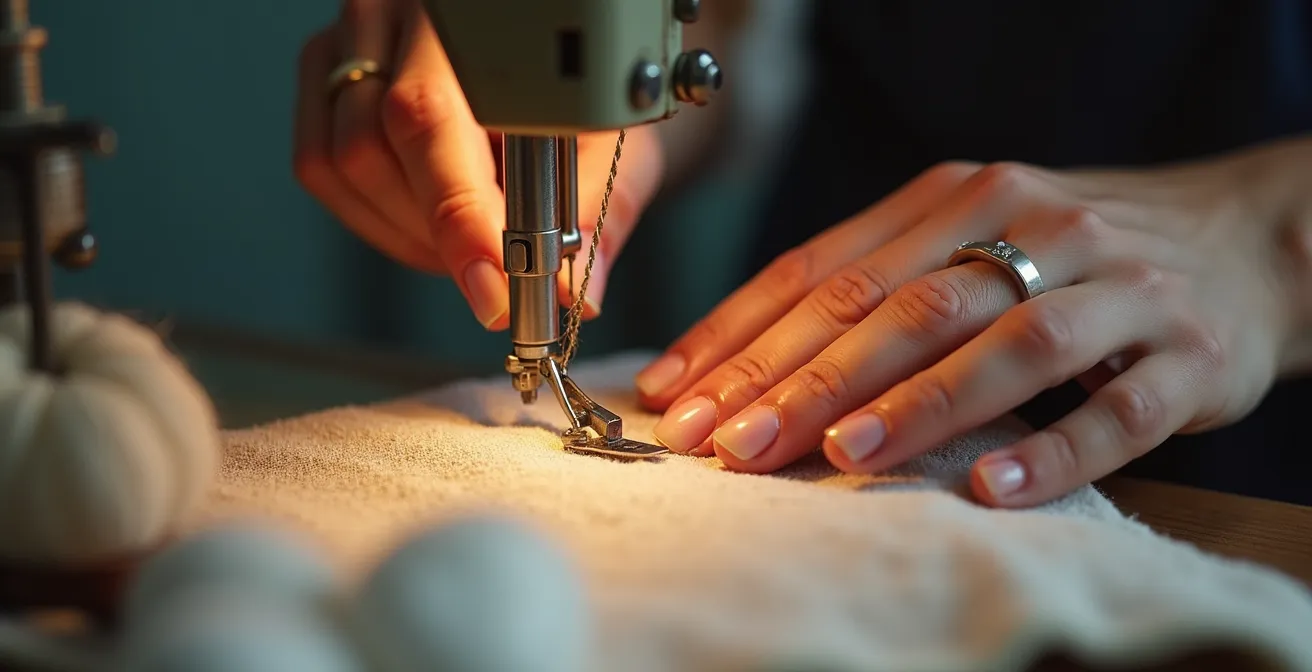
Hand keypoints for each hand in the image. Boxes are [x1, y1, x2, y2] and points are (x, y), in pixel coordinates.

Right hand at [292, 0, 663, 328]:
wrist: (573, 71)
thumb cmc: (593, 102)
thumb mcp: (616, 144)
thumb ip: (596, 211)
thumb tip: (575, 288)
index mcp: (469, 15)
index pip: (430, 118)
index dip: (457, 213)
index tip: (491, 284)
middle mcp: (395, 16)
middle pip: (373, 147)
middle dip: (439, 235)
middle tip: (496, 280)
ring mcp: (351, 41)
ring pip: (342, 164)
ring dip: (409, 231)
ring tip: (473, 240)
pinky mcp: (327, 74)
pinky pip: (322, 167)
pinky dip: (379, 216)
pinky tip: (432, 219)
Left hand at [637, 152, 1306, 506]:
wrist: (1242, 239)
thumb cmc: (1072, 252)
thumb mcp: (973, 234)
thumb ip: (878, 280)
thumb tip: (751, 359)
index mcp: (959, 198)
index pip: (828, 269)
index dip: (746, 334)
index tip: (681, 395)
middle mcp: (1032, 228)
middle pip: (901, 306)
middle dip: (806, 379)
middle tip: (734, 442)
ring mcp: (1116, 288)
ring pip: (1004, 345)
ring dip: (915, 403)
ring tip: (842, 455)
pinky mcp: (1188, 356)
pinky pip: (1114, 411)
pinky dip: (1050, 450)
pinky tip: (988, 486)